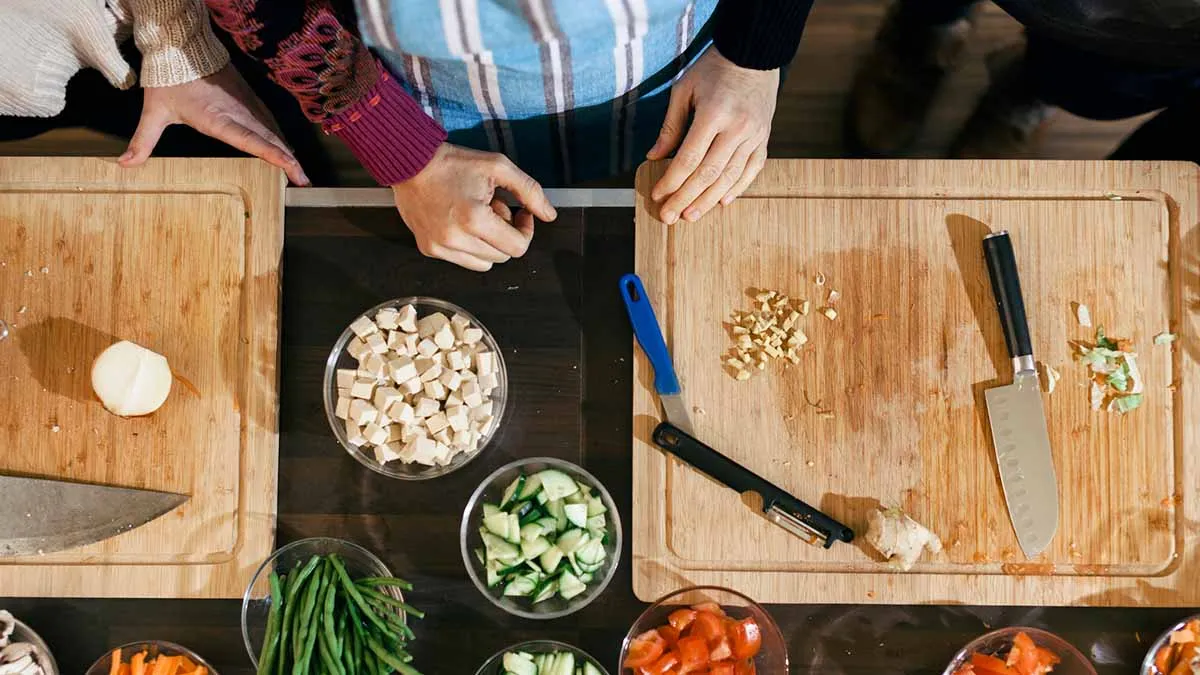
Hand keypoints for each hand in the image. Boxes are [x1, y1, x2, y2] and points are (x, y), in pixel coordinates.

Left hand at [119, 65, 308, 184]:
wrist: (182, 46)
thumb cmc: (169, 80)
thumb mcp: (154, 111)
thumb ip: (142, 141)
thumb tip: (124, 165)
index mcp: (219, 119)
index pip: (253, 140)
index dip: (275, 155)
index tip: (293, 169)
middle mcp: (239, 113)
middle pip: (271, 139)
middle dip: (290, 161)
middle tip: (303, 181)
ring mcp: (247, 104)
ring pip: (273, 130)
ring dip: (287, 150)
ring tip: (298, 171)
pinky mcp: (248, 98)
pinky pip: (269, 121)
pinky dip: (279, 137)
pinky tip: (283, 147)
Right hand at [391, 144, 556, 270]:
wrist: (410, 162)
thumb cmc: (452, 162)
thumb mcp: (498, 167)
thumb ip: (529, 191)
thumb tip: (549, 215)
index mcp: (474, 219)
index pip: (517, 247)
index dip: (526, 231)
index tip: (521, 213)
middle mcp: (455, 239)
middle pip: (502, 257)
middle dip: (505, 234)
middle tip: (495, 208)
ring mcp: (439, 247)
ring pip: (484, 264)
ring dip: (488, 244)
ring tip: (476, 216)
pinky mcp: (428, 249)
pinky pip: (462, 260)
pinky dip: (469, 246)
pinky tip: (460, 222)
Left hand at [647, 48, 778, 222]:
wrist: (753, 55)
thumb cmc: (713, 70)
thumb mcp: (684, 90)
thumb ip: (670, 126)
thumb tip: (654, 157)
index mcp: (714, 114)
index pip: (689, 158)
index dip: (672, 181)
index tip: (658, 196)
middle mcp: (737, 128)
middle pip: (708, 174)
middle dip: (686, 198)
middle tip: (670, 217)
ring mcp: (754, 135)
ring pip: (730, 177)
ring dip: (709, 200)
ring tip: (691, 215)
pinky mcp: (764, 138)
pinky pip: (752, 170)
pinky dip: (738, 188)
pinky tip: (722, 202)